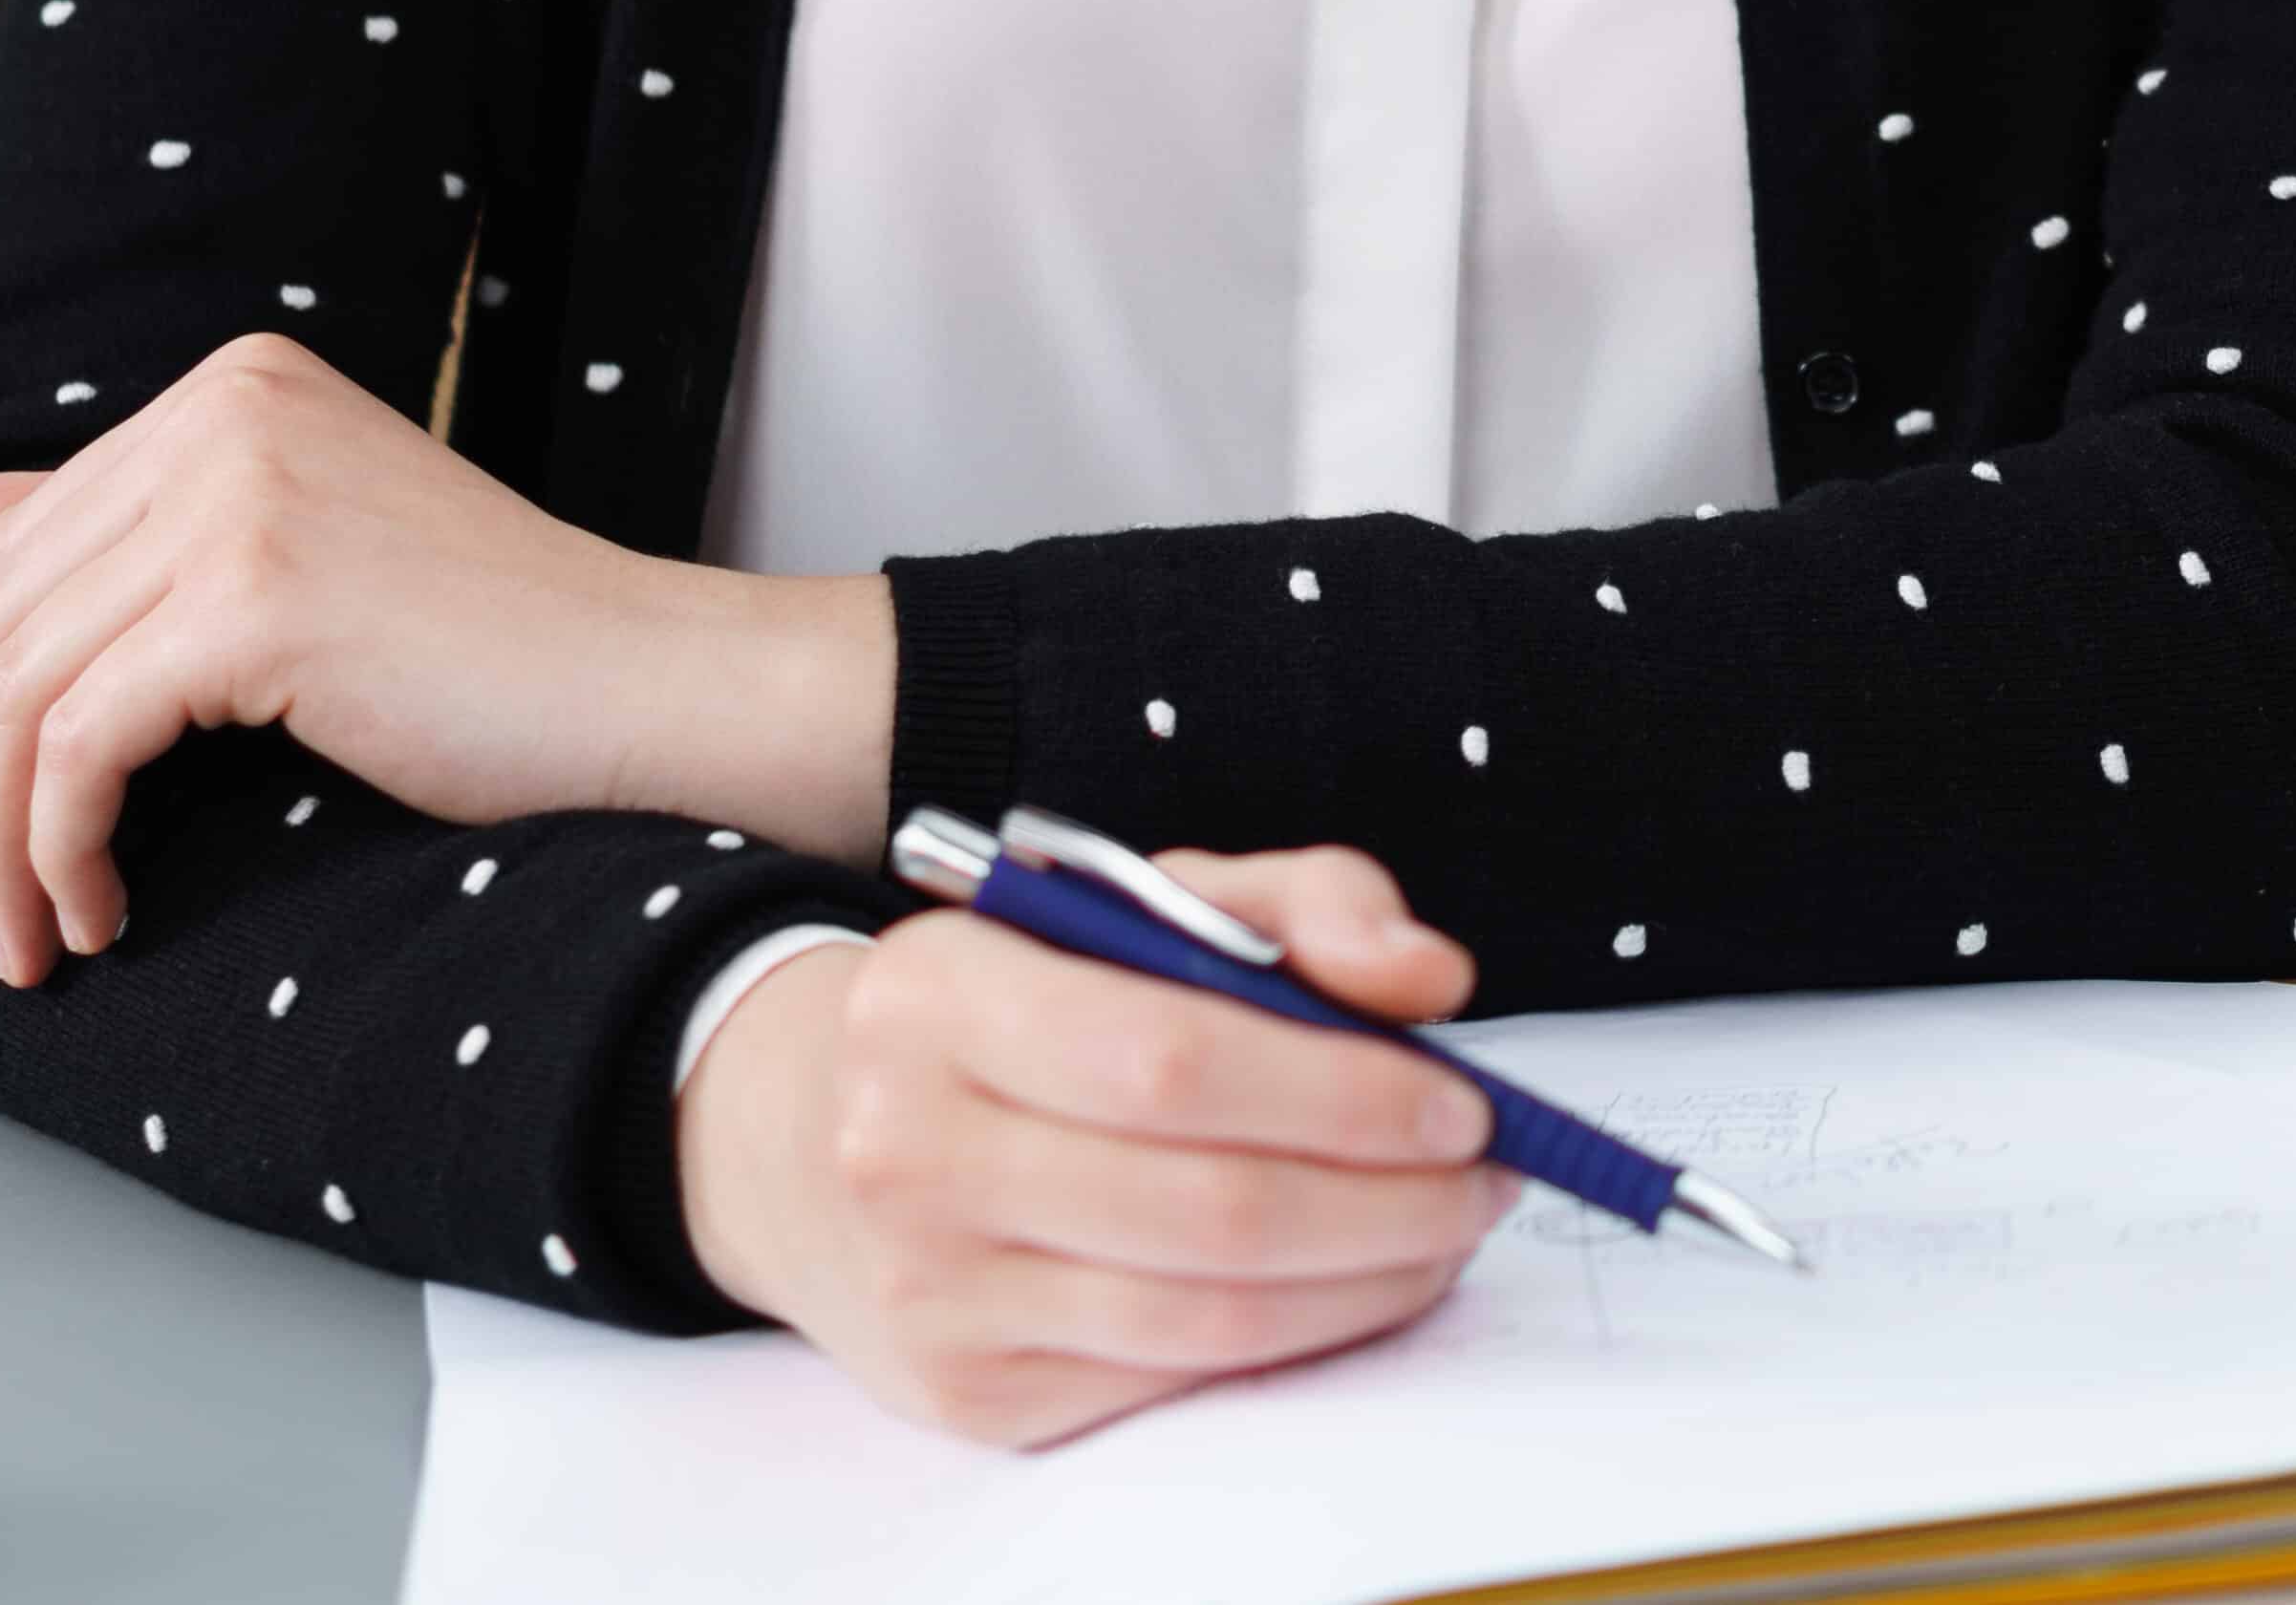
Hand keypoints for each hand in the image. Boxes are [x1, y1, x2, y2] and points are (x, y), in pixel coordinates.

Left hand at [0, 332, 894, 984]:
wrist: (640, 686)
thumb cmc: (490, 652)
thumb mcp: (293, 560)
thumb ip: (137, 532)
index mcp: (235, 386)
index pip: (17, 551)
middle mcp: (226, 409)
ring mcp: (240, 490)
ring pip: (19, 692)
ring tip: (29, 939)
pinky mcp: (256, 594)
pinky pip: (79, 746)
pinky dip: (62, 850)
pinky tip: (102, 911)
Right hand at [676, 846, 1518, 1445]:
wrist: (808, 1135)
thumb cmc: (1015, 1002)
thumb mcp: (1137, 900)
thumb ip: (1300, 904)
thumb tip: (1431, 977)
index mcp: (940, 994)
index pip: (1169, 1056)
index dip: (1339, 1089)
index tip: (1458, 1096)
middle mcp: (913, 1151)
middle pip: (1206, 1205)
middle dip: (1386, 1199)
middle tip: (1487, 1174)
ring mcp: (934, 1291)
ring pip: (1205, 1315)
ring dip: (1368, 1280)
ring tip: (1447, 1228)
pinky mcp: (971, 1395)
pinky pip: (1172, 1378)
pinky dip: (1298, 1338)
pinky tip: (1357, 1282)